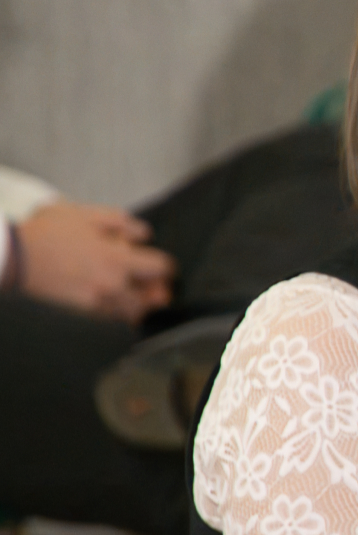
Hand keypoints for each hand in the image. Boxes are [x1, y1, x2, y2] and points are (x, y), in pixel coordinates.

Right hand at [14, 200, 174, 322]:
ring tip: (136, 296)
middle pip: (151, 298)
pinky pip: (110, 319)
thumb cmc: (48, 232)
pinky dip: (117, 313)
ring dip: (138, 304)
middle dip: (155, 291)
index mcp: (117, 260)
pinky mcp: (81, 312)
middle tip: (156, 287)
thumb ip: (122, 223)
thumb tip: (143, 235)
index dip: (165, 267)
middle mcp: (111, 286)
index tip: (163, 266)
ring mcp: (96, 302)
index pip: (160, 269)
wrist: (14, 257)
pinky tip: (114, 302)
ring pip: (130, 313)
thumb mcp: (87, 214)